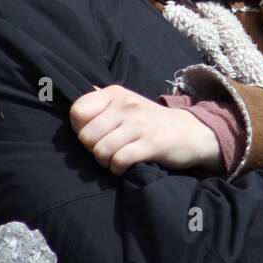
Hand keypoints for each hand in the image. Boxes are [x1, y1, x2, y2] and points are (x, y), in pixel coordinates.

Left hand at [70, 85, 222, 175]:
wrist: (189, 132)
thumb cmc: (149, 122)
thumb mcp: (125, 104)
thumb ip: (100, 105)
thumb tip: (74, 109)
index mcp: (115, 93)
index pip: (77, 112)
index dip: (80, 129)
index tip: (95, 135)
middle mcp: (126, 105)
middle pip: (86, 136)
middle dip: (92, 149)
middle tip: (106, 151)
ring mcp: (140, 124)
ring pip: (101, 150)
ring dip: (105, 162)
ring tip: (115, 159)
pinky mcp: (152, 143)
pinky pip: (120, 160)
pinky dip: (118, 169)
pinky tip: (124, 166)